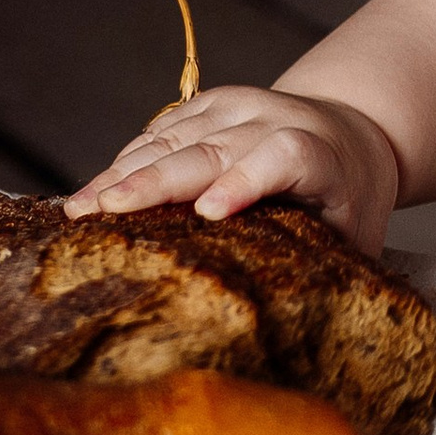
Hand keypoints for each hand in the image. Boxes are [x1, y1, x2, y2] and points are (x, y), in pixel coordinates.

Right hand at [65, 87, 402, 254]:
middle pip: (213, 146)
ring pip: (176, 136)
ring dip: (125, 172)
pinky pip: (164, 128)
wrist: (353, 130)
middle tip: (106, 211)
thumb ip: (325, 267)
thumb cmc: (350, 199)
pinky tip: (97, 189)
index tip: (210, 213)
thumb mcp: (356, 235)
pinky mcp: (211, 103)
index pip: (284, 157)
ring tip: (79, 208)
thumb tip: (290, 330)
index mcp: (320, 153)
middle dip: (156, 180)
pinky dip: (128, 158)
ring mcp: (240, 106)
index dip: (246, 180)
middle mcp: (276, 119)